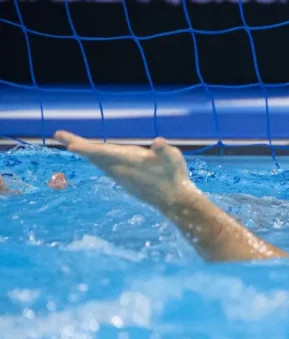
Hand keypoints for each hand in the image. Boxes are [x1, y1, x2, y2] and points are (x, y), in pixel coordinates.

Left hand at [54, 131, 197, 208]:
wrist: (174, 201)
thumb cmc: (174, 177)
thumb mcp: (174, 159)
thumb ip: (164, 150)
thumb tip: (159, 142)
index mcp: (130, 161)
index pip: (103, 153)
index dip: (86, 148)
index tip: (69, 145)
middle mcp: (121, 170)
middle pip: (94, 156)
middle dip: (77, 144)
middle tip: (59, 134)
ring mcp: (120, 176)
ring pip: (98, 162)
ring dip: (85, 151)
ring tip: (72, 143)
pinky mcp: (123, 180)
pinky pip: (104, 166)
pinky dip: (94, 158)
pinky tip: (92, 156)